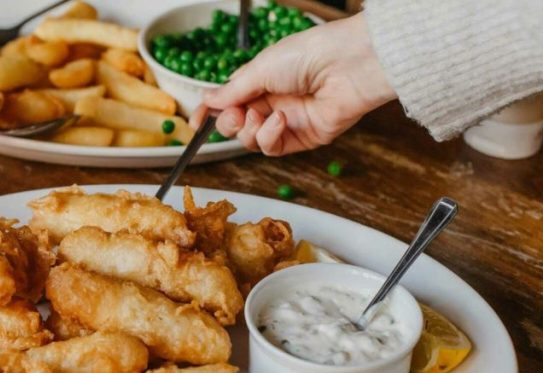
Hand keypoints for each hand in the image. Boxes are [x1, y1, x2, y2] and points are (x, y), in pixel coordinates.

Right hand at [193, 14, 395, 155]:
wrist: (347, 65)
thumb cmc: (307, 55)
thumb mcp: (259, 69)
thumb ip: (232, 91)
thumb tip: (207, 100)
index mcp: (260, 80)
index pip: (227, 101)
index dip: (209, 113)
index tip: (195, 123)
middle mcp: (271, 101)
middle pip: (235, 124)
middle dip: (228, 123)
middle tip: (235, 114)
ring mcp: (286, 121)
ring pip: (250, 140)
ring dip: (249, 130)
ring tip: (260, 116)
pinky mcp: (302, 138)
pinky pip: (273, 147)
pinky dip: (270, 136)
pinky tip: (281, 120)